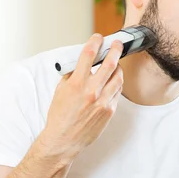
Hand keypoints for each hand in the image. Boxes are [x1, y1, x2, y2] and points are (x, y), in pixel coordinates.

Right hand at [40, 34, 123, 160]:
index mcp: (77, 84)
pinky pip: (117, 92)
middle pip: (109, 64)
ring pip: (118, 78)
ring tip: (117, 64)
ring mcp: (103, 101)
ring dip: (118, 68)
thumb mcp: (60, 91)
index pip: (88, 55)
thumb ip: (72, 75)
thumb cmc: (60, 115)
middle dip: (115, 50)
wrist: (64, 139)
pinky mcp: (110, 110)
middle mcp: (91, 91)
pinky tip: (113, 82)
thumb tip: (81, 63)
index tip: (98, 37)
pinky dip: (116, 84)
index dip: (95, 42)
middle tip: (117, 44)